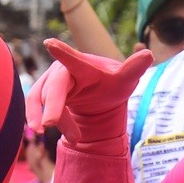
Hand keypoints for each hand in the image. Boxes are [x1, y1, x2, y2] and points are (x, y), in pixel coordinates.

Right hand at [38, 40, 153, 150]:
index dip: (63, 53)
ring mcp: (50, 81)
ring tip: (74, 138)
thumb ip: (133, 69)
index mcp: (84, 66)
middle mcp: (64, 70)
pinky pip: (36, 106)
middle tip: (48, 125)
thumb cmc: (112, 83)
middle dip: (52, 105)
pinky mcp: (42, 93)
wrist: (98, 93)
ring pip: (45, 100)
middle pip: (54, 87)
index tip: (50, 44)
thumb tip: (148, 54)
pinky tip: (42, 132)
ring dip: (53, 118)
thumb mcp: (125, 79)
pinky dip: (37, 118)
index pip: (74, 60)